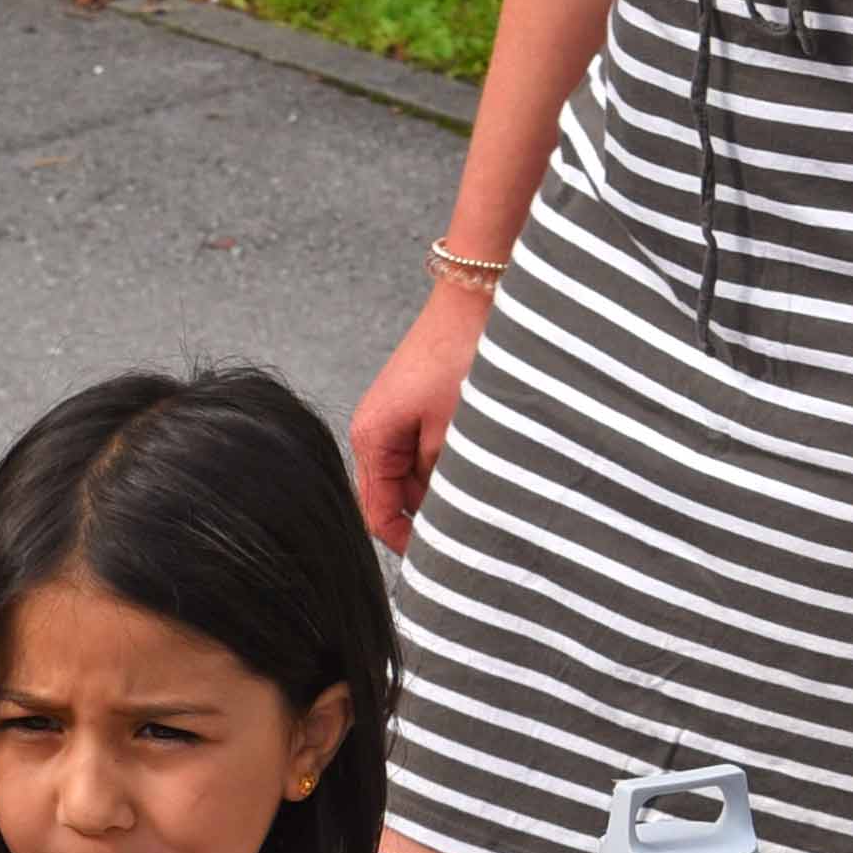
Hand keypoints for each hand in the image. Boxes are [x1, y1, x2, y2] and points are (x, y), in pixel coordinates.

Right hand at [349, 284, 494, 554]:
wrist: (474, 294)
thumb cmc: (463, 353)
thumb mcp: (455, 429)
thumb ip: (442, 479)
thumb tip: (444, 517)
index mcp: (371, 438)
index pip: (379, 514)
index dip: (410, 542)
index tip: (446, 559)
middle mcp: (373, 431)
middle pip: (395, 498)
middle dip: (430, 513)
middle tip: (473, 527)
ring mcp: (393, 418)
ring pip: (414, 476)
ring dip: (443, 485)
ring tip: (481, 488)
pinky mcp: (414, 406)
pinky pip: (425, 451)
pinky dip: (448, 461)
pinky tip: (477, 459)